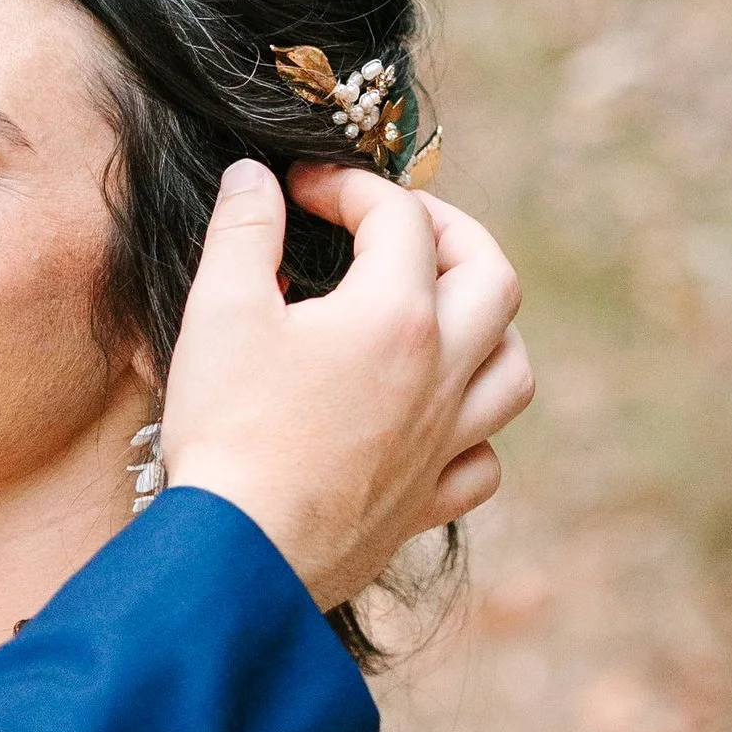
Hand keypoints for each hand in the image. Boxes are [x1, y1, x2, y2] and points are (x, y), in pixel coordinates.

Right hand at [159, 162, 530, 614]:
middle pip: (493, 277)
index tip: (298, 189)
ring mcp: (443, 442)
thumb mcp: (218, 311)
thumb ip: (242, 230)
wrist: (239, 555)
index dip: (348, 186)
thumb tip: (255, 177)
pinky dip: (471, 431)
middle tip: (399, 225)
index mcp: (396, 315)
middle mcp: (442, 373)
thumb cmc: (227, 430)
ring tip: (440, 316)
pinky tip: (432, 422)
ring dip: (486, 328)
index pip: (399, 217)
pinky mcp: (425, 501)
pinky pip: (482, 460)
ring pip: (512, 370)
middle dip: (452, 233)